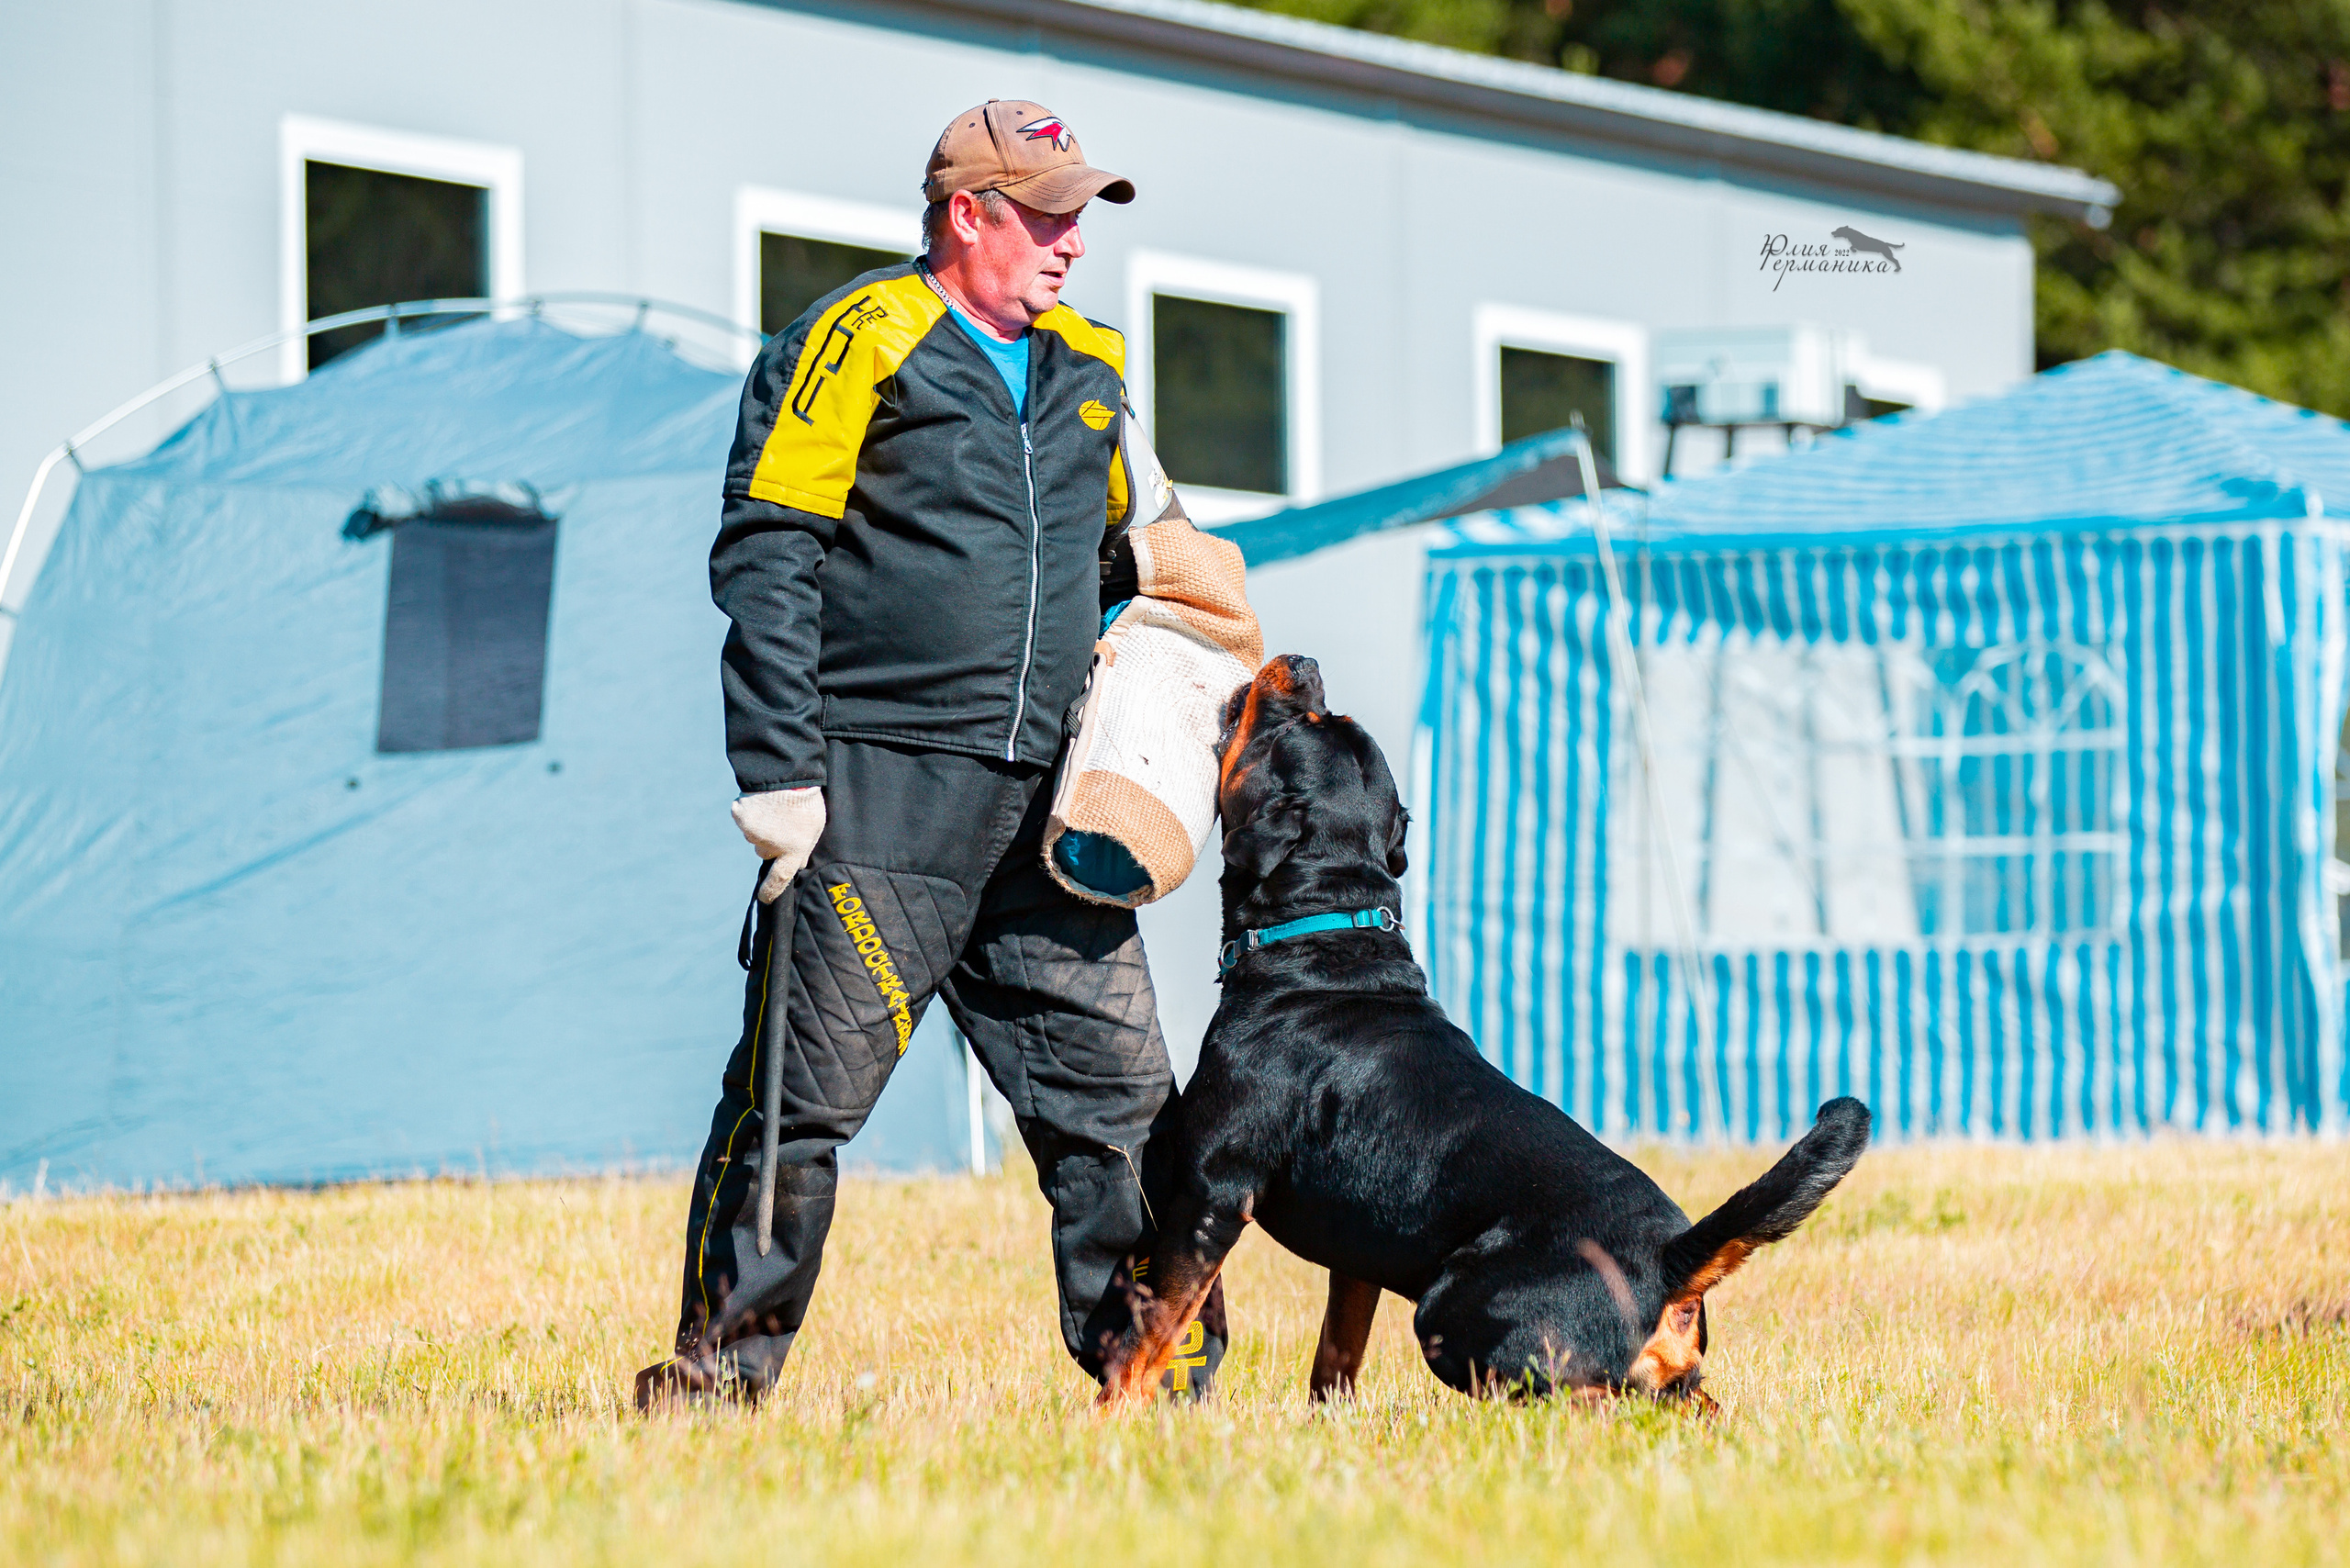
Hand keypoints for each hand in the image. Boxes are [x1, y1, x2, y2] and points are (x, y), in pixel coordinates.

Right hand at [731, 787, 825, 902]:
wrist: (786, 775)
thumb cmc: (806, 801)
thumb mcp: (817, 827)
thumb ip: (805, 848)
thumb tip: (799, 864)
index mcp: (792, 850)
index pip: (780, 879)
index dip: (771, 891)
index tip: (764, 898)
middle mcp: (770, 845)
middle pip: (765, 853)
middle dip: (771, 843)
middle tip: (782, 823)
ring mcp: (753, 832)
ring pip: (754, 837)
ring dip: (762, 828)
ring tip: (774, 809)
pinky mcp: (740, 818)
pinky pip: (744, 821)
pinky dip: (750, 814)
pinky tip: (762, 802)